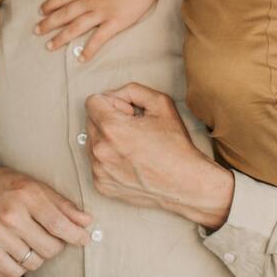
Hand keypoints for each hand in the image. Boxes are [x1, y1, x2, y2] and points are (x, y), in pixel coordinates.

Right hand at [0, 164, 92, 276]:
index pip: (59, 224)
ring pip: (35, 262)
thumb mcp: (35, 186)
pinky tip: (19, 248)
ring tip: (32, 240)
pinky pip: (16, 270)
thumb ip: (62, 204)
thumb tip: (87, 221)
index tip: (84, 239)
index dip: (76, 235)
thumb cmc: (6, 185)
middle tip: (51, 235)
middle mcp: (11, 215)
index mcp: (26, 195)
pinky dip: (22, 263)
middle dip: (57, 245)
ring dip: (40, 254)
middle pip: (50, 247)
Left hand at [36, 0, 164, 60]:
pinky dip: (89, 50)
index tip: (40, 12)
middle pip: (63, 15)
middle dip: (47, 24)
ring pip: (75, 28)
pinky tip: (81, 58)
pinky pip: (99, 39)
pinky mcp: (115, 23)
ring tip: (49, 46)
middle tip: (36, 31)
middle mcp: (88, 1)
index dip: (49, 6)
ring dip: (60, 38)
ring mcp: (101, 13)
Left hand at [84, 83, 234, 229]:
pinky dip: (109, 160)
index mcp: (112, 128)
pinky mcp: (102, 186)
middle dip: (109, 119)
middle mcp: (100, 150)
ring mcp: (99, 170)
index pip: (92, 102)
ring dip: (107, 140)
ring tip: (133, 147)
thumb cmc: (175, 145)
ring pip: (93, 142)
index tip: (129, 113)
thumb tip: (115, 95)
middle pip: (91, 121)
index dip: (113, 102)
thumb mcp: (161, 103)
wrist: (185, 184)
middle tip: (134, 129)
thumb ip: (133, 90)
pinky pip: (97, 163)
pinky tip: (130, 162)